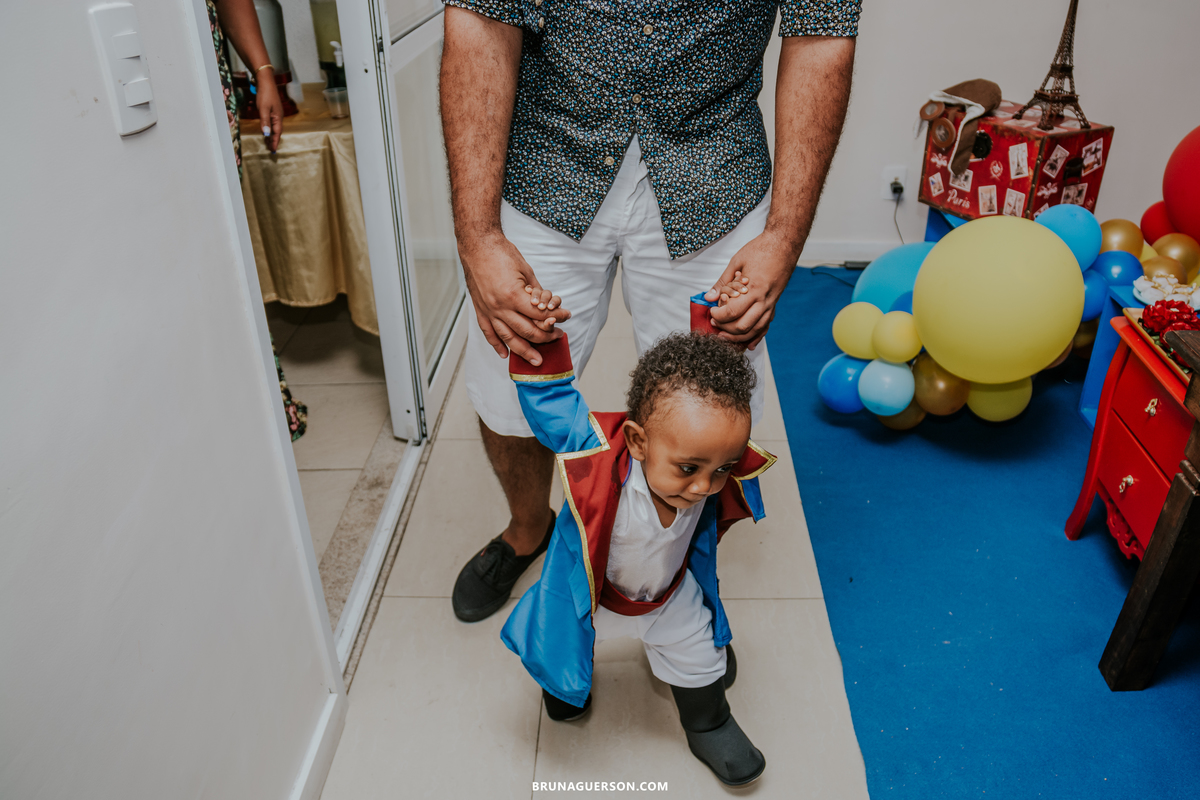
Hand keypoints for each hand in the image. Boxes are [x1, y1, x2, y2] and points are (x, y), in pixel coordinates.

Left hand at [254, 75, 283, 151]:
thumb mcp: (263, 109)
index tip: (273, 150)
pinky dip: (271, 129)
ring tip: (268, 142)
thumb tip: (266, 134)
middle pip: (277, 131)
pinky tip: (267, 130)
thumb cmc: (265, 95)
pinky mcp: (273, 110)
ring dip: (272, 135)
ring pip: (275, 127)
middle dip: (274, 140)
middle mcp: (279, 117)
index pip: (277, 133)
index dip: (274, 142)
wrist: (266, 82)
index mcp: (278, 117)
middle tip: (270, 149)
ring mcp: (277, 113)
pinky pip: (273, 123)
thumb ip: (265, 122)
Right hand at [460, 232, 571, 365]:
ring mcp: (488, 310)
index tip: (566, 316)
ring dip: (523, 351)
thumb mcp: (526, 270)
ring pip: (507, 338)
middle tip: (557, 337)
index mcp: (513, 295)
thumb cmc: (502, 254)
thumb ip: (535, 292)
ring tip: (536, 360)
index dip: (556, 318)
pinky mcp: (480, 309)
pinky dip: (496, 345)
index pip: (539, 316)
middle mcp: (499, 307)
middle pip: (526, 331)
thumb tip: (545, 306)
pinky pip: (488, 332)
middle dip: (544, 337)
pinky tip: (505, 354)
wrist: (477, 245)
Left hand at [705, 230, 799, 349]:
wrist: (784, 244)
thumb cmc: (761, 250)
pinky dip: (756, 337)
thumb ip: (722, 282)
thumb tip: (709, 297)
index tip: (712, 312)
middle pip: (743, 325)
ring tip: (724, 336)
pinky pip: (766, 326)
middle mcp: (764, 300)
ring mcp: (771, 304)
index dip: (719, 315)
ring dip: (738, 336)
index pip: (732, 312)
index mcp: (753, 289)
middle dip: (725, 328)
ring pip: (754, 330)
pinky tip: (748, 344)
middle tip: (715, 323)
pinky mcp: (774, 304)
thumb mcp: (736, 262)